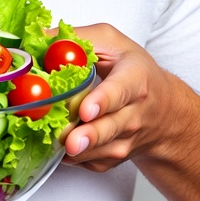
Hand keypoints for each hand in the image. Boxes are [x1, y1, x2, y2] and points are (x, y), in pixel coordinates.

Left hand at [60, 23, 173, 171]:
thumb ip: (76, 38)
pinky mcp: (114, 158)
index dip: (103, 101)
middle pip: (110, 128)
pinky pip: (91, 162)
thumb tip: (36, 38)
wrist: (163, 111)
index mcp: (135, 79)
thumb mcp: (110, 42)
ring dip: (79, 151)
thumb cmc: (132, 69)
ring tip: (60, 147)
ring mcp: (126, 140)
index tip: (85, 110)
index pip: (120, 91)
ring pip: (101, 151)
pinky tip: (58, 148)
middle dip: (90, 136)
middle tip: (71, 141)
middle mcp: (134, 113)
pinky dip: (74, 158)